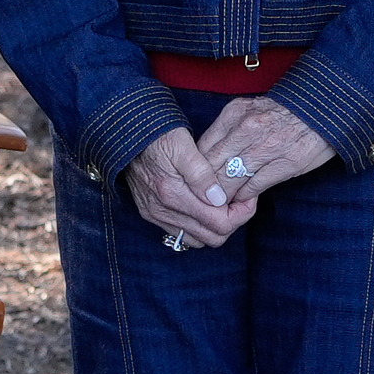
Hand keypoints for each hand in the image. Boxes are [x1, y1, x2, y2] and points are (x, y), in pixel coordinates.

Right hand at [122, 129, 245, 249]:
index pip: (220, 224)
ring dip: (214, 227)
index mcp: (173, 195)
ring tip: (222, 204)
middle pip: (212, 238)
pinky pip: (181, 233)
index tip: (248, 196)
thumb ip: (202, 175)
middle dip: (231, 222)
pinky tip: (203, 206)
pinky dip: (197, 226)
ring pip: (198, 240)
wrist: (125, 133)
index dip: (242, 214)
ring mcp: (155, 215)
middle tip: (239, 200)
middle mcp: (163, 211)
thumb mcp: (183, 145)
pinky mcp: (150, 213)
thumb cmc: (157, 134)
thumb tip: (219, 200)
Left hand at [190, 98, 336, 214]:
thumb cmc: (283, 113)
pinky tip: (243, 199)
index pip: (201, 148)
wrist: (324, 109)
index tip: (196, 182)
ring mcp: (265, 147)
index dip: (196, 170)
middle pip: (211, 167)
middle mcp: (246, 129)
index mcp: (235, 113)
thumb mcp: (250, 111)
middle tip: (204, 199)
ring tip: (222, 204)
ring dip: (223, 196)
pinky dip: (244, 197)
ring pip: (229, 180)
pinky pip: (252, 187)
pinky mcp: (283, 164)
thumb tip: (206, 156)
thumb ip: (228, 130)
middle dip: (206, 187)